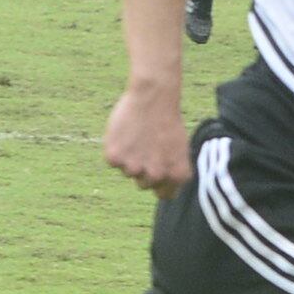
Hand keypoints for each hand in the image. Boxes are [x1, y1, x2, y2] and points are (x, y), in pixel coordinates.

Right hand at [104, 78, 192, 192]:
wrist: (153, 97)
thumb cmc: (167, 122)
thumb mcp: (180, 151)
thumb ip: (172, 172)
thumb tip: (164, 192)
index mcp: (176, 176)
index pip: (164, 195)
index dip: (160, 181)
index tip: (157, 166)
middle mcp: (155, 176)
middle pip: (143, 185)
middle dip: (143, 169)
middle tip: (147, 145)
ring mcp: (134, 169)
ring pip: (128, 172)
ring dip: (130, 158)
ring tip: (138, 136)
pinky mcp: (115, 158)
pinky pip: (113, 161)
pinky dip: (116, 149)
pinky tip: (126, 133)